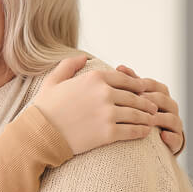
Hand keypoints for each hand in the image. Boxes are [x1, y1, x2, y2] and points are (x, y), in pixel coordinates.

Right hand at [34, 55, 159, 154]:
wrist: (39, 134)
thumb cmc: (44, 108)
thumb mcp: (53, 80)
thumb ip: (69, 65)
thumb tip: (83, 57)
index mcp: (94, 78)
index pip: (125, 78)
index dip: (137, 84)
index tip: (143, 89)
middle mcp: (104, 93)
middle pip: (134, 96)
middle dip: (146, 102)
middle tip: (153, 106)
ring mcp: (107, 113)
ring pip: (137, 114)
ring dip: (147, 117)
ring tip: (151, 119)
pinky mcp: (108, 133)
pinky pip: (132, 131)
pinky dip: (142, 131)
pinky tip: (145, 132)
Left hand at [116, 64, 184, 154]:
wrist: (153, 140)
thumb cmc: (140, 115)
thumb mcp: (136, 99)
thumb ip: (130, 84)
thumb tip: (119, 67)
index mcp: (160, 94)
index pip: (154, 85)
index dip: (141, 83)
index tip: (127, 85)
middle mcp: (170, 107)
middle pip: (163, 99)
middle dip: (150, 99)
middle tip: (136, 101)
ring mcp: (175, 123)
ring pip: (171, 118)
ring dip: (159, 118)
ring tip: (148, 119)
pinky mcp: (177, 140)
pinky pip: (176, 138)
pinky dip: (171, 137)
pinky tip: (162, 136)